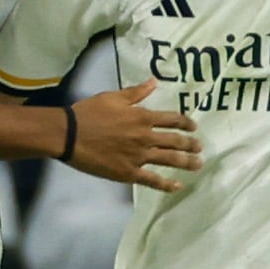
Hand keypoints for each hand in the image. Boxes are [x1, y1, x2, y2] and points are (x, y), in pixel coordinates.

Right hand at [62, 78, 202, 191]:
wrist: (69, 134)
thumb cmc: (88, 113)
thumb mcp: (113, 97)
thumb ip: (136, 92)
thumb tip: (154, 82)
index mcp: (142, 117)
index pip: (172, 120)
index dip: (186, 124)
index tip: (193, 127)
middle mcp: (145, 137)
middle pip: (175, 141)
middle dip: (190, 145)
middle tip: (200, 148)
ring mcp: (138, 156)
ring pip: (170, 160)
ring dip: (187, 163)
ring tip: (198, 165)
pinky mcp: (128, 173)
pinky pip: (152, 180)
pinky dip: (167, 184)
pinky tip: (177, 186)